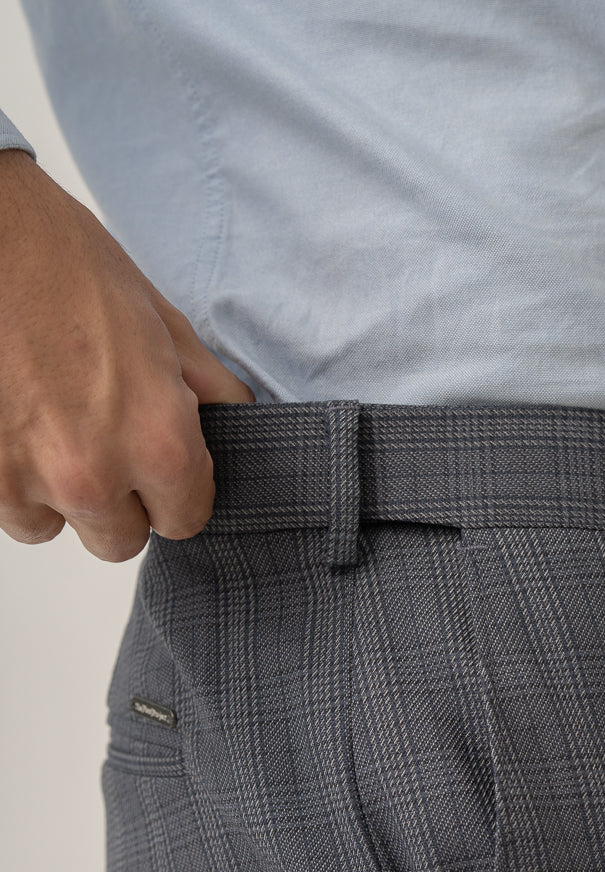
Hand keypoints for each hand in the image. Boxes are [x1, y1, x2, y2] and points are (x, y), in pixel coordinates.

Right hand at [0, 149, 253, 561]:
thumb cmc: (61, 260)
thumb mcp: (161, 322)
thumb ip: (208, 391)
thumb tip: (242, 426)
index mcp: (158, 444)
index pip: (185, 521)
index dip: (174, 493)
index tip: (159, 470)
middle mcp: (94, 477)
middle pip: (120, 540)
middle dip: (116, 502)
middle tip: (98, 440)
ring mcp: (26, 482)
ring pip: (54, 527)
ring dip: (53, 493)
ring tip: (46, 422)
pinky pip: (5, 509)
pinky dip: (8, 477)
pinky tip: (11, 420)